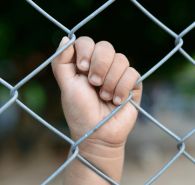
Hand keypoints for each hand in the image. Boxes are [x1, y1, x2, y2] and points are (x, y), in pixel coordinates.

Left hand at [51, 36, 141, 159]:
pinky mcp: (133, 85)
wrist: (98, 134)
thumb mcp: (66, 86)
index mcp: (85, 65)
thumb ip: (61, 62)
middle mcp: (102, 67)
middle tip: (94, 84)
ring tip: (105, 97)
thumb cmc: (80, 112)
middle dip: (99, 65)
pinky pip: (133, 73)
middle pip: (106, 46)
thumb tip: (66, 38)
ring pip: (121, 59)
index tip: (82, 69)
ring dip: (110, 81)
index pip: (87, 42)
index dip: (86, 51)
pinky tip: (117, 102)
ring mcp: (118, 75)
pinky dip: (123, 88)